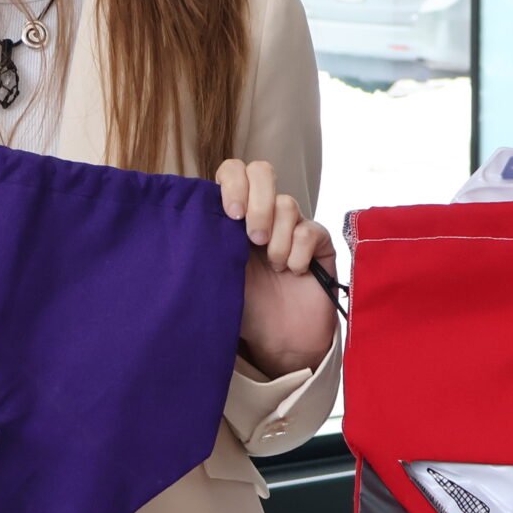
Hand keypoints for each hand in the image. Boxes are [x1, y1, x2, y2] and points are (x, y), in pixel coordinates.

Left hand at [216, 158, 337, 377]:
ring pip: (287, 204)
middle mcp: (263, 213)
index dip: (233, 182)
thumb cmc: (244, 307)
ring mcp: (292, 225)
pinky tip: (293, 272)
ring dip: (278, 239)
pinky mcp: (318, 242)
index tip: (231, 214)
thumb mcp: (217, 273)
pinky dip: (299, 252)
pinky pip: (310, 229)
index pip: (233, 171)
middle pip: (262, 171)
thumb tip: (194, 218)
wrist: (278, 341)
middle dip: (259, 204)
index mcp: (235, 215)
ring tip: (275, 267)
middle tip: (254, 239)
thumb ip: (209, 243)